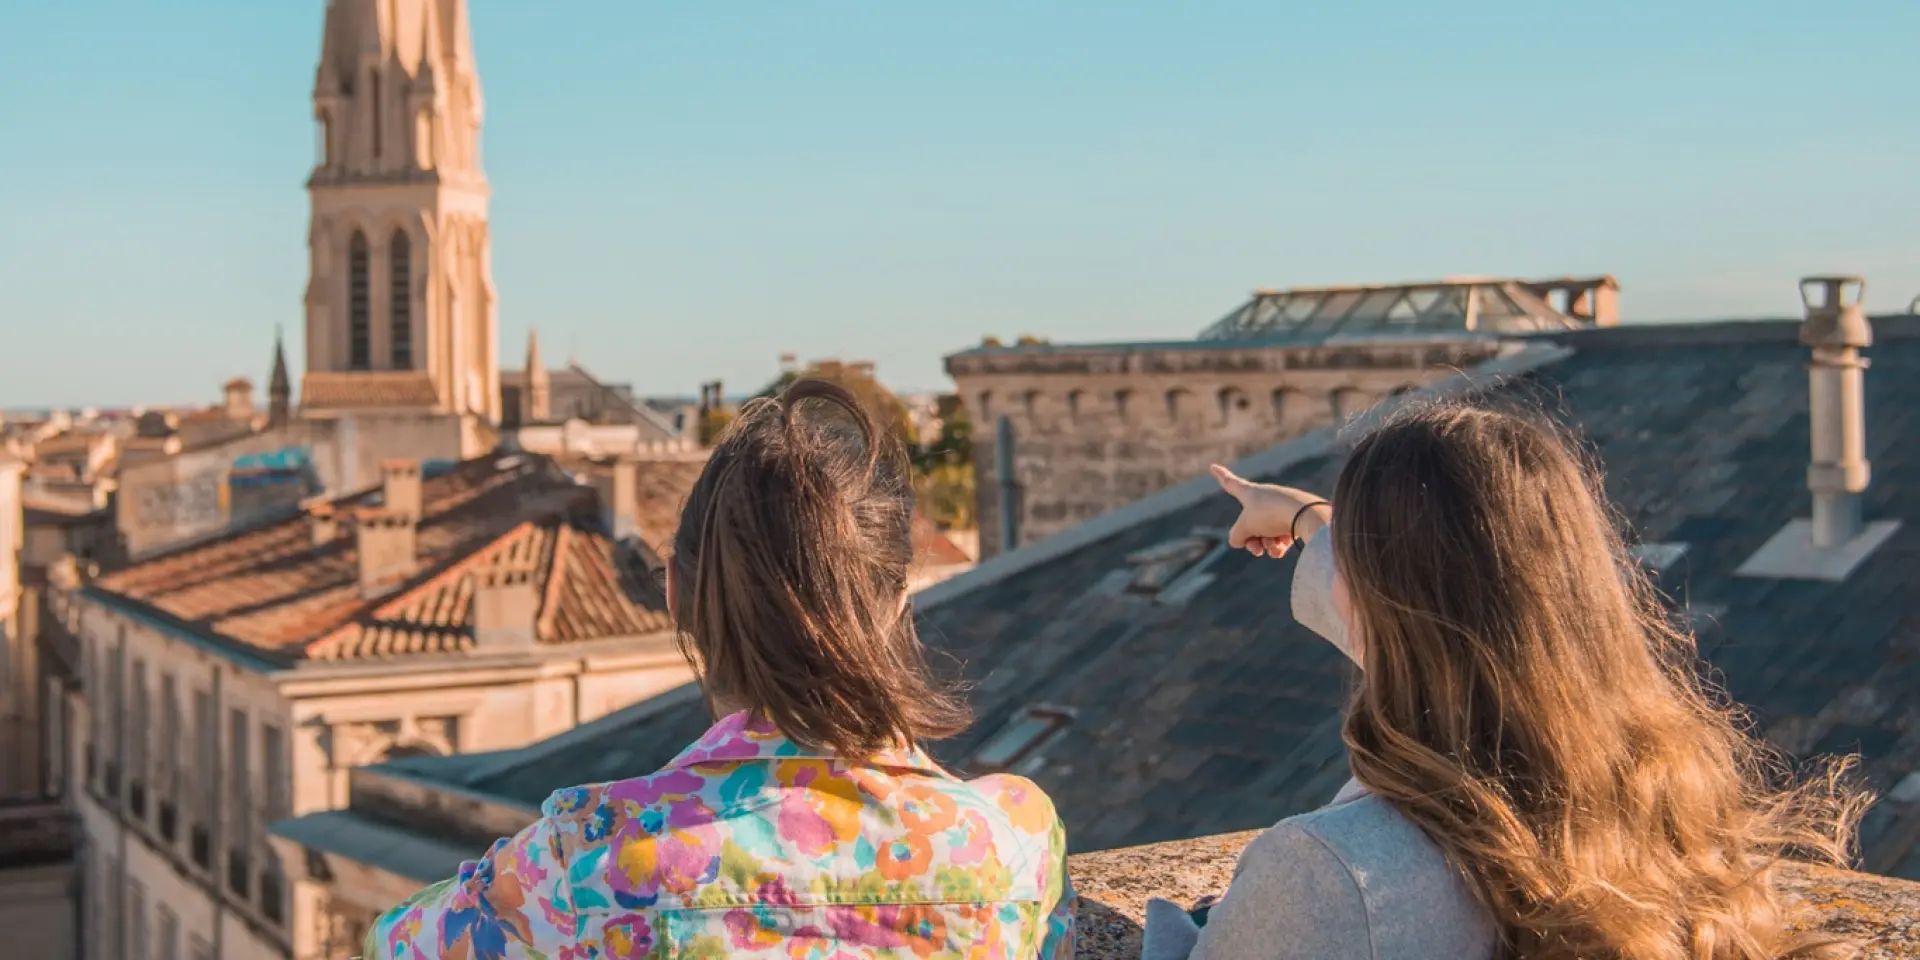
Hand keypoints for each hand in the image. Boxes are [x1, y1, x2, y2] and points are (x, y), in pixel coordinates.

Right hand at [1209, 464, 1328, 557]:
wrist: (1306, 515)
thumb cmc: (1271, 514)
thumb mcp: (1244, 527)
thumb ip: (1236, 536)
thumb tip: (1245, 542)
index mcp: (1250, 492)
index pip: (1231, 483)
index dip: (1220, 476)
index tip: (1213, 466)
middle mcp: (1265, 497)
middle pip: (1249, 523)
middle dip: (1250, 540)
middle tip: (1256, 550)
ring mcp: (1281, 508)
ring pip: (1265, 534)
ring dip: (1265, 544)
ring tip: (1272, 547)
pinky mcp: (1296, 519)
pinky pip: (1281, 537)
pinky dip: (1279, 545)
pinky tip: (1283, 548)